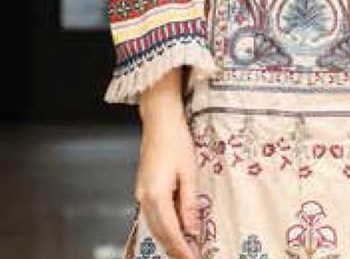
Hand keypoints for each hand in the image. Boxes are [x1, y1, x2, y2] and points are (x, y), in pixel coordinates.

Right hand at [134, 109, 201, 258]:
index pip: (170, 232)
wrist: (160, 120)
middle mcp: (144, 197)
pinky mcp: (143, 187)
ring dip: (168, 239)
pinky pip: (152, 214)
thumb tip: (191, 229)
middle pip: (159, 232)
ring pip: (154, 225)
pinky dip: (164, 226)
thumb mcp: (189, 172)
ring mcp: (141, 192)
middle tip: (190, 258)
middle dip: (174, 249)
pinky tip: (175, 228)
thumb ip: (189, 203)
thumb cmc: (176, 140)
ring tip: (185, 249)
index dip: (182, 249)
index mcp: (156, 195)